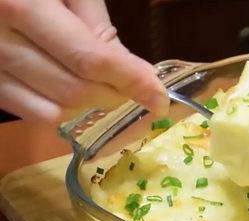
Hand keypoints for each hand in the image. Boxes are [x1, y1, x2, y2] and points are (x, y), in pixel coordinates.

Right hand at [0, 0, 168, 122]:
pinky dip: (64, 110)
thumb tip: (139, 75)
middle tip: (137, 89)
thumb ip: (99, 28)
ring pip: (56, 110)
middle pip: (74, 90)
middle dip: (116, 95)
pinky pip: (34, 114)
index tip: (159, 98)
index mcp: (21, 5)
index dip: (131, 81)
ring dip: (92, 105)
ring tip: (104, 84)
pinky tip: (74, 89)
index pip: (89, 58)